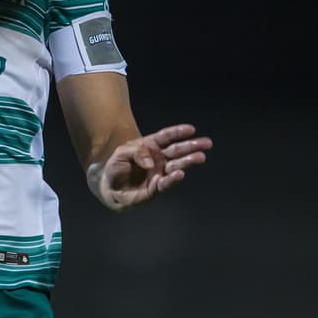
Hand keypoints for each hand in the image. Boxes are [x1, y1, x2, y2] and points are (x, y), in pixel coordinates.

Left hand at [89, 123, 210, 210]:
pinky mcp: (156, 188)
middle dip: (192, 146)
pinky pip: (166, 183)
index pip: (167, 137)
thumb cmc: (116, 166)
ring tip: (200, 157)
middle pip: (177, 150)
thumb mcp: (122, 153)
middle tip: (207, 143)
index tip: (191, 129)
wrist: (110, 187)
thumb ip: (137, 152)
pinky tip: (181, 174)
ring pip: (177, 165)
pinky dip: (173, 179)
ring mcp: (159, 173)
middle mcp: (159, 159)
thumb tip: (151, 163)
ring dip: (189, 161)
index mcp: (151, 146)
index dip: (178, 132)